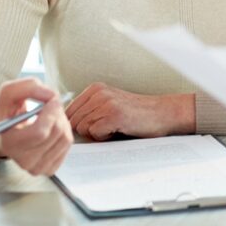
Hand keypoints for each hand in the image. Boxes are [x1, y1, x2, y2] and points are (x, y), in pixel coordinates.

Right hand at [0, 77, 71, 175]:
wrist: (5, 134)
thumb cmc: (8, 113)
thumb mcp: (9, 93)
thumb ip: (28, 86)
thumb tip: (52, 95)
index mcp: (10, 144)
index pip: (40, 132)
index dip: (51, 113)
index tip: (51, 100)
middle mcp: (24, 161)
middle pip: (56, 133)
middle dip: (57, 113)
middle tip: (49, 106)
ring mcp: (38, 168)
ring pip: (65, 138)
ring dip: (62, 121)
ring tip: (48, 117)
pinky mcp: (50, 168)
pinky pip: (68, 145)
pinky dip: (64, 131)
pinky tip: (51, 128)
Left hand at [65, 82, 195, 140]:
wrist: (162, 113)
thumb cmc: (135, 114)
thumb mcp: (108, 105)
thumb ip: (88, 111)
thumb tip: (63, 126)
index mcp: (94, 88)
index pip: (68, 112)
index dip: (78, 125)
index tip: (95, 127)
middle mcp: (98, 92)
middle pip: (74, 122)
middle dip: (88, 131)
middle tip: (109, 127)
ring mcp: (106, 103)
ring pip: (83, 129)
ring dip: (97, 134)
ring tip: (115, 127)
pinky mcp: (114, 115)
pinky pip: (95, 134)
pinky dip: (105, 137)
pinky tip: (119, 130)